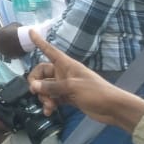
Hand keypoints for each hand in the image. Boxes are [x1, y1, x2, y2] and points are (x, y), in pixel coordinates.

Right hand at [27, 30, 143, 132]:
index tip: (30, 31)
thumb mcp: (72, 87)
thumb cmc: (95, 92)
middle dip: (37, 83)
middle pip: (42, 73)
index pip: (49, 50)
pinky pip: (53, 98)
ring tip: (48, 106)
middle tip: (36, 92)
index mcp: (66, 65)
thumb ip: (52, 86)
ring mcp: (65, 86)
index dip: (39, 42)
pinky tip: (49, 112)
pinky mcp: (68, 98)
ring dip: (44, 97)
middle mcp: (64, 73)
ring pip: (46, 87)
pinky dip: (50, 104)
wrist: (113, 108)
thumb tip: (33, 85)